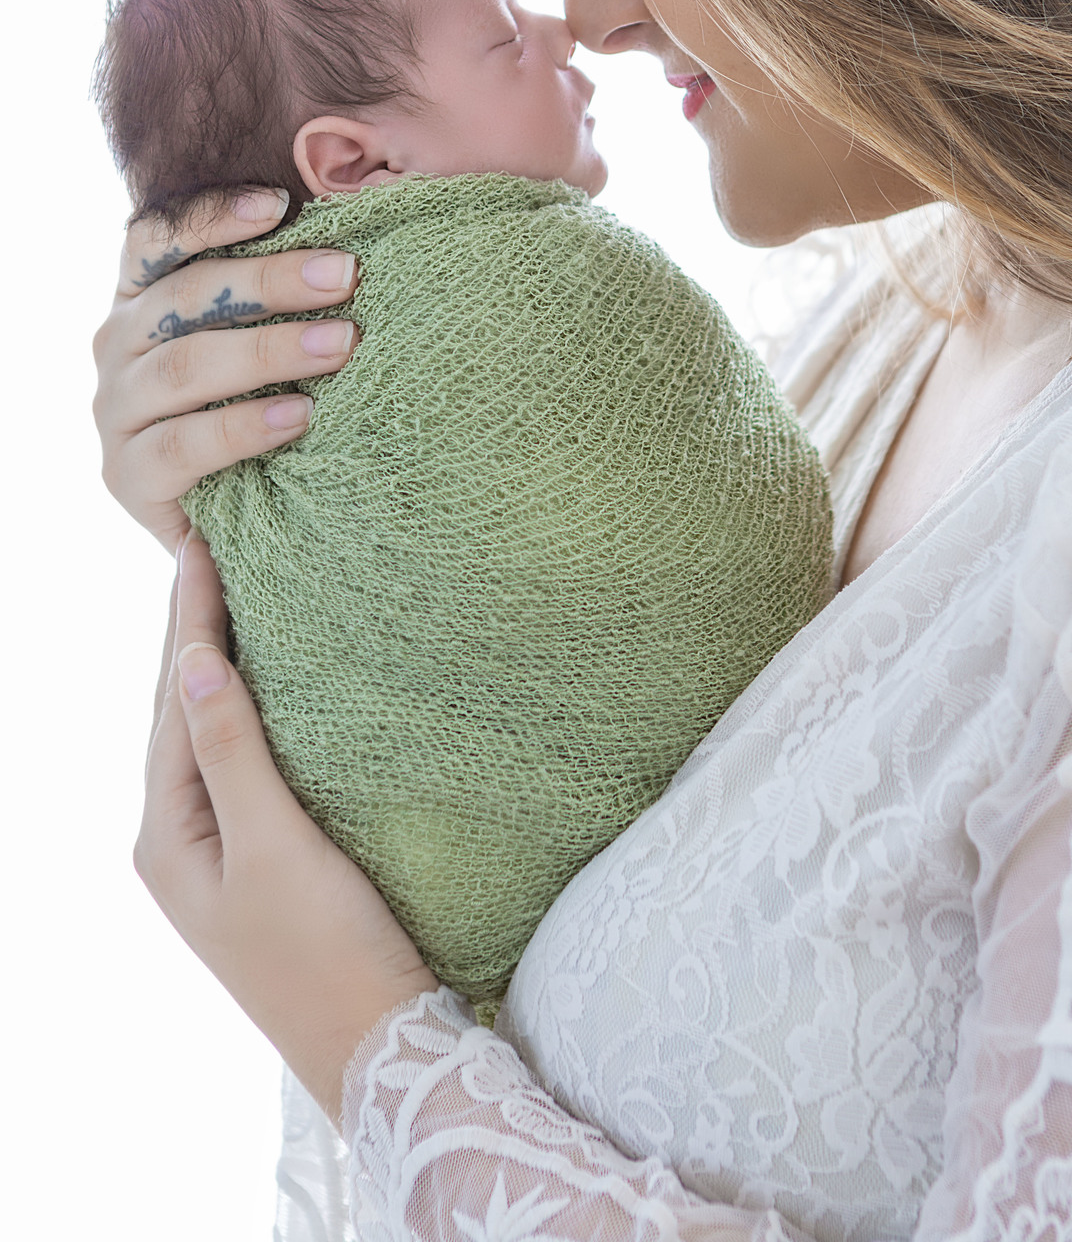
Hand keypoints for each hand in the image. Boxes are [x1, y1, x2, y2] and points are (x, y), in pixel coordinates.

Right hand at [93, 188, 361, 550]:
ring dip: (268, 349)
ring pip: (184, 366)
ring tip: (342, 344)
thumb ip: (274, 299)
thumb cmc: (254, 407)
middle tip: (347, 274)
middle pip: (186, 296)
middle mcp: (117, 345)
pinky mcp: (126, 475)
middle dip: (271, 280)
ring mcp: (116, 411)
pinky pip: (183, 444)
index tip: (282, 204)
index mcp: (140, 299)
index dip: (213, 216)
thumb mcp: (257, 348)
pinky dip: (244, 426)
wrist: (223, 520)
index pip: (156, 239)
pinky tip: (300, 415)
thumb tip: (349, 251)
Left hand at [136, 532, 438, 1121]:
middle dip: (190, 633)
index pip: (173, 702)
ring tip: (230, 598)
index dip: (187, 622)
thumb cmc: (325, 956)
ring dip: (216, 668)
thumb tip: (193, 661)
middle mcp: (178, 842)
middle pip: (179, 714)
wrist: (377, 1049)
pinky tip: (266, 688)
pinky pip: (239, 765)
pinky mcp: (260, 863)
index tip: (200, 548)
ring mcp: (217, 855)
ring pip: (207, 736)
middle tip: (208, 551)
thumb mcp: (275, 848)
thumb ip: (233, 752)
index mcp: (166, 836)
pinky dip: (247, 712)